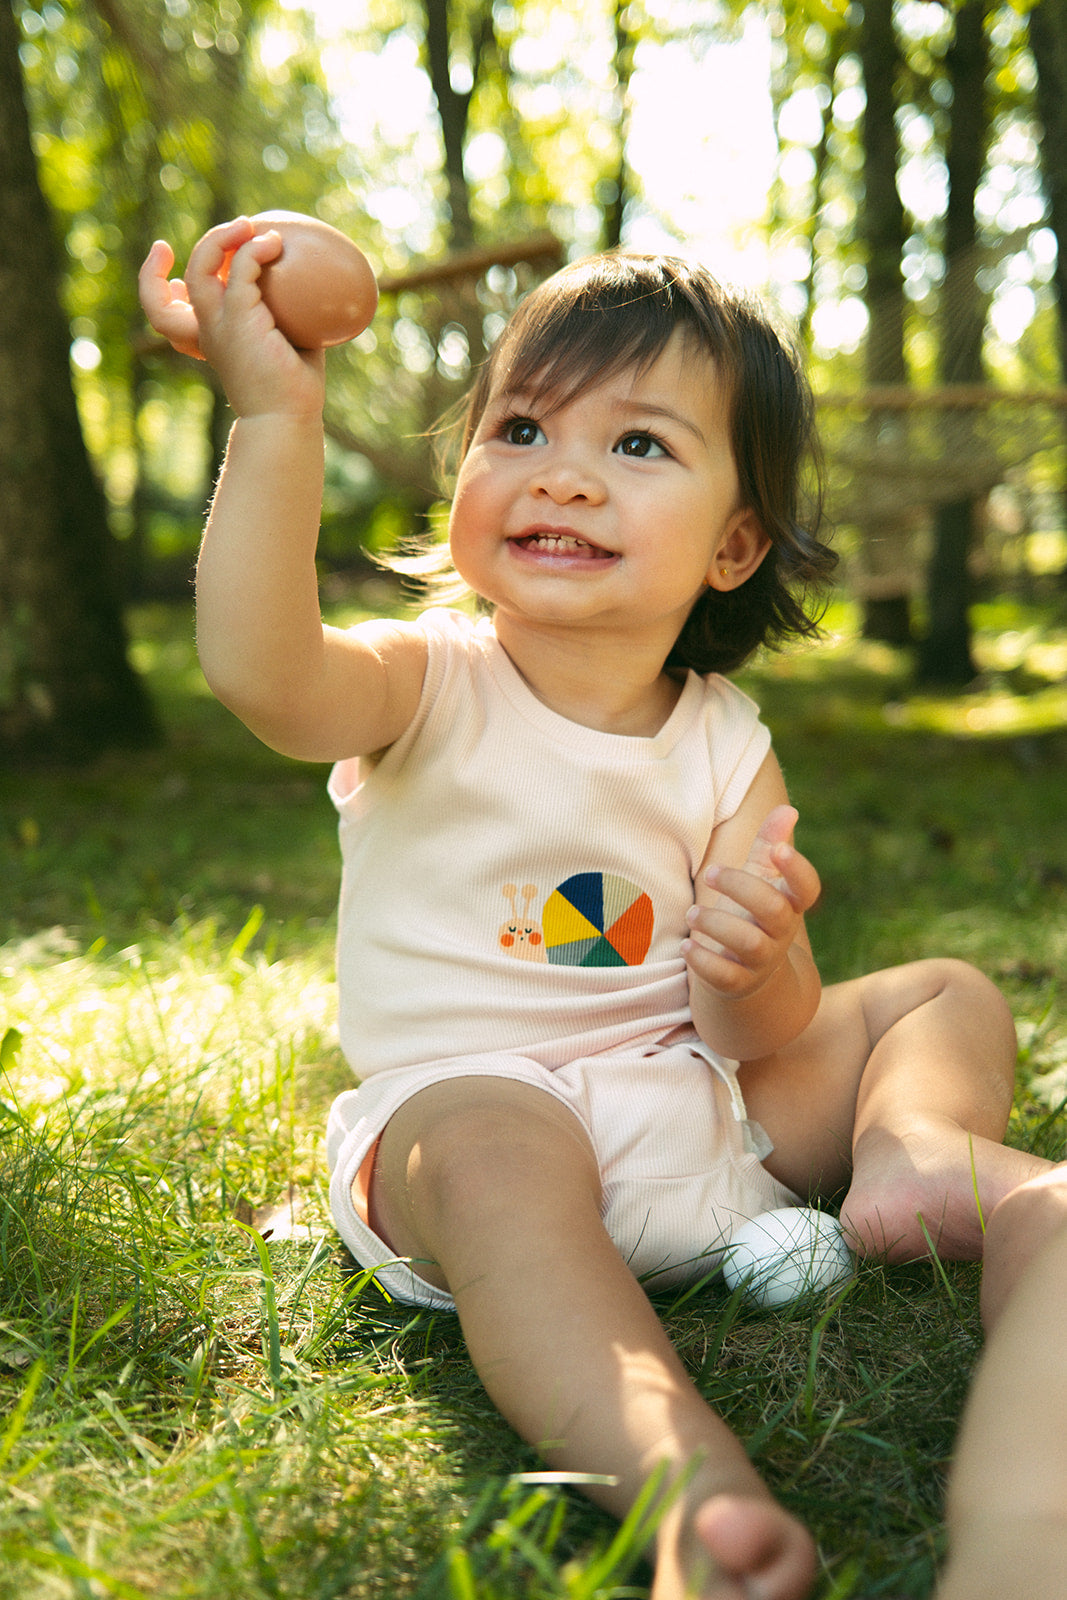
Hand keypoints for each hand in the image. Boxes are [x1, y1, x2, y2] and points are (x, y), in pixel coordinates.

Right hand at [137, 218, 324, 416]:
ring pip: (200, 267)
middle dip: (195, 250)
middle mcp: (207, 330)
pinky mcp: (238, 320)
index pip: (170, 310)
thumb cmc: (293, 389)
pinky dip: (254, 251)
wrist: (286, 419)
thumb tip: (316, 287)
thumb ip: (287, 314)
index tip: (189, 262)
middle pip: (174, 285)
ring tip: (250, 226)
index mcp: (211, 337)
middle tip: (235, 228)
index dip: (162, 283)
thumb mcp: (286, 344)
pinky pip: (240, 271)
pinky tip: (276, 243)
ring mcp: (218, 325)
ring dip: (221, 239)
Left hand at [682, 805, 820, 1000]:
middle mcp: (780, 933)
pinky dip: (704, 962)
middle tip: (709, 874)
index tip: (778, 850)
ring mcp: (761, 961)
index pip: (807, 888)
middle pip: (774, 910)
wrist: (749, 976)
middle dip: (741, 888)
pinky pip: (725, 976)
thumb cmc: (751, 915)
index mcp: (789, 904)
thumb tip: (788, 809)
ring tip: (691, 913)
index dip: (797, 869)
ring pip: (749, 943)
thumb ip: (769, 845)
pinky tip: (686, 948)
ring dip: (715, 924)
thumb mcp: (760, 880)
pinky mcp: (738, 983)